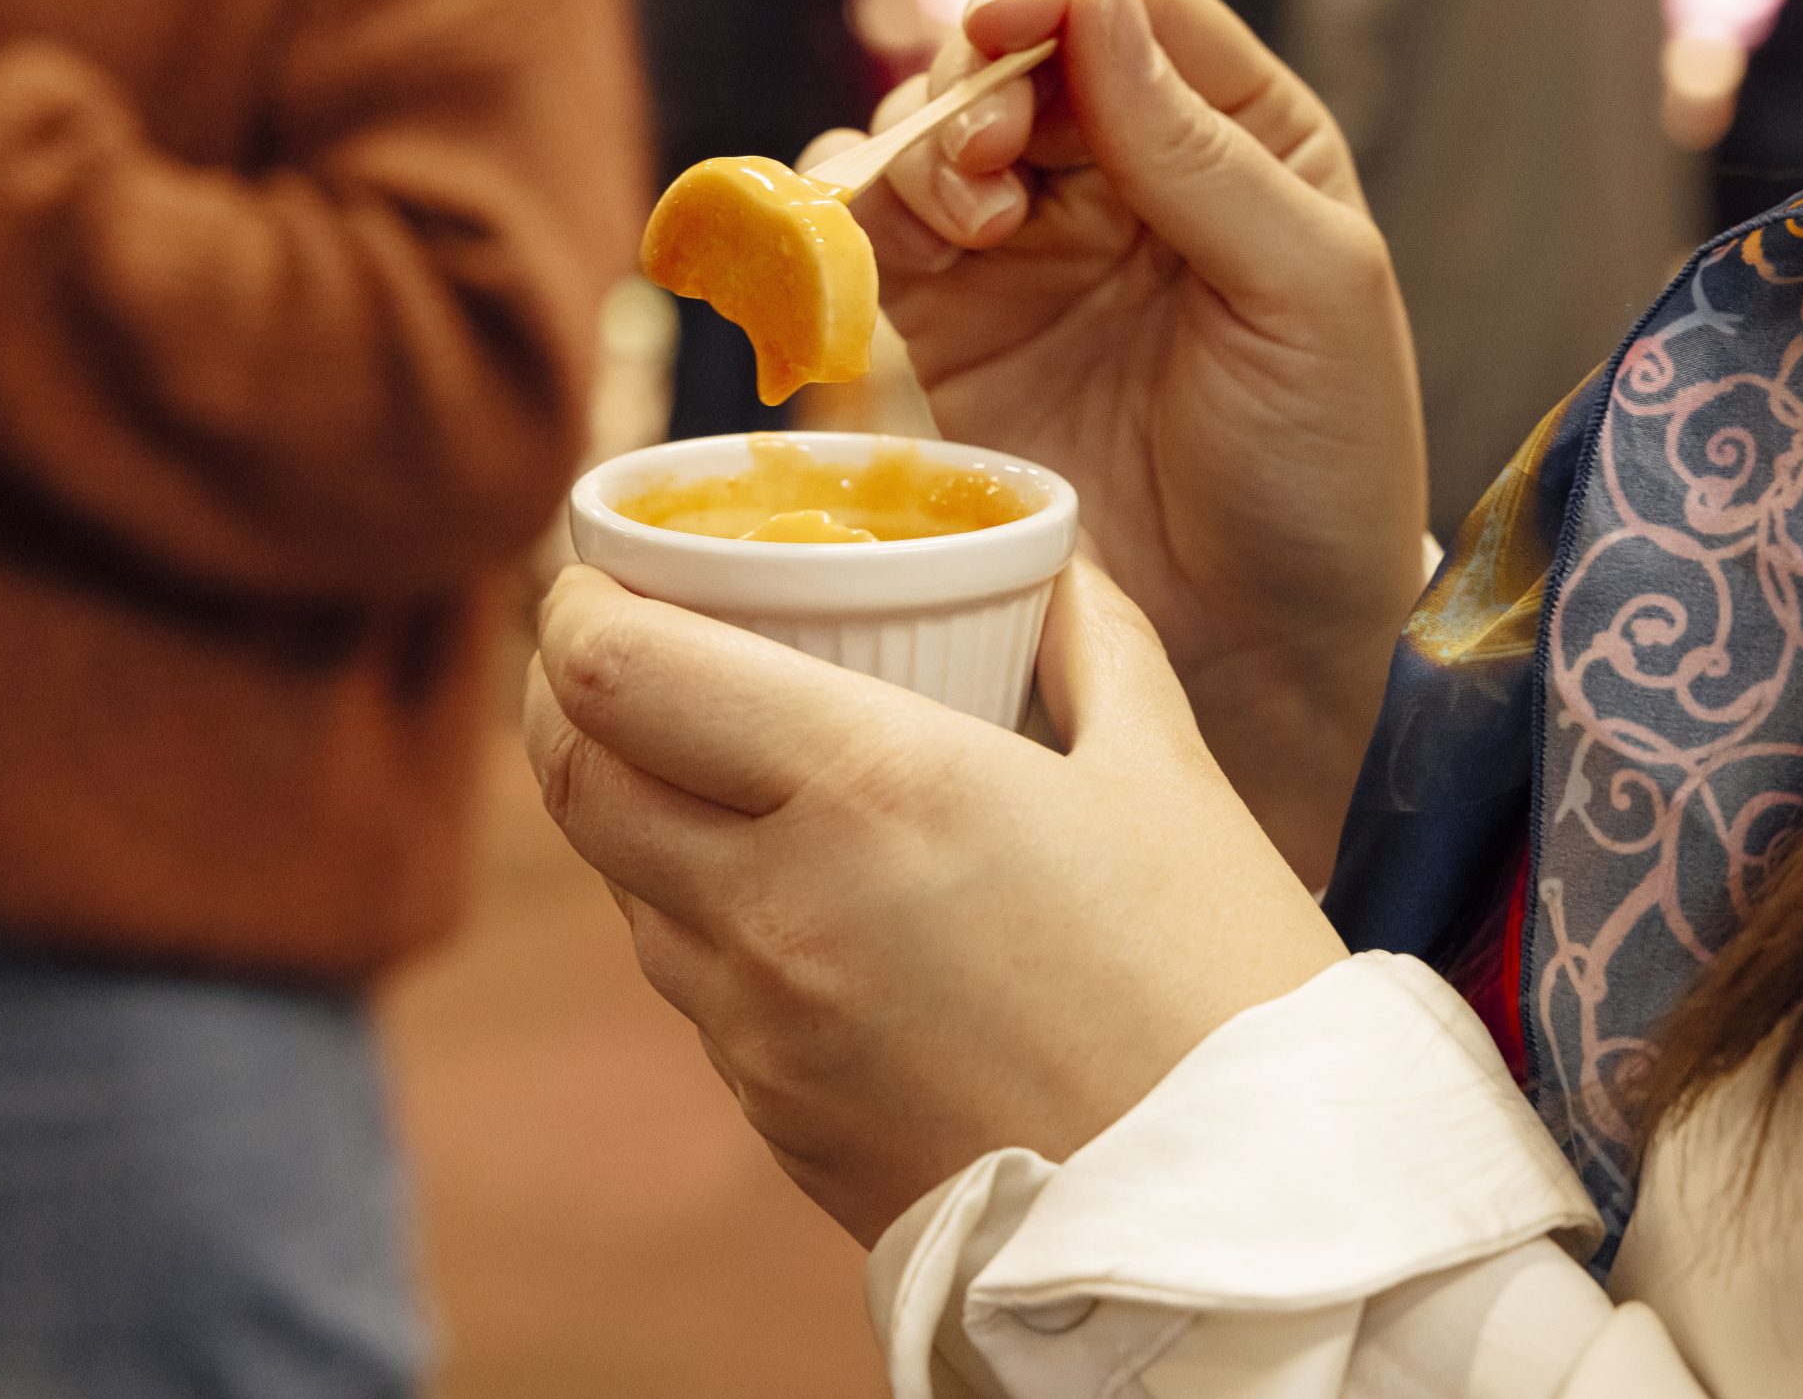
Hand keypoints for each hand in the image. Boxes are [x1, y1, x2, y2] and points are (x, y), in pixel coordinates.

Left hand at [524, 561, 1346, 1245]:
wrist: (1232, 1233)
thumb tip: (1059, 570)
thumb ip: (1099, 647)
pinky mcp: (776, 1121)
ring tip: (719, 764)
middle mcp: (776, 908)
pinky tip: (799, 898)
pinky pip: (694, 991)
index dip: (578, 605)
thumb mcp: (1173, 780)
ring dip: (640, 807)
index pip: (615, 674)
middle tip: (620, 647)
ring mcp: (760, 1032)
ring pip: (626, 885)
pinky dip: (705, 915)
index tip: (603, 571)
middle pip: (575, 775)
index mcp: (870, 789)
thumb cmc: (1218, 992)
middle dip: (570, 692)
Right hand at [800, 0, 1426, 879]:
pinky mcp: (946, 337)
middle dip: (977, 87)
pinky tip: (864, 248)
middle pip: (1011, 65)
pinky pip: (868, 242)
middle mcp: (1124, 179)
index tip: (1004, 25)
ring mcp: (1027, 258)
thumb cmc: (1322, 470)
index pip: (1134, 13)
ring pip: (928, 142)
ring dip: (917, 153)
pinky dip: (842, 222)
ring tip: (961, 221)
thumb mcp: (1309, 295)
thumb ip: (1202, 152)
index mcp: (1242, 140)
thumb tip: (1097, 4)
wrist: (1257, 647)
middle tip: (985, 164)